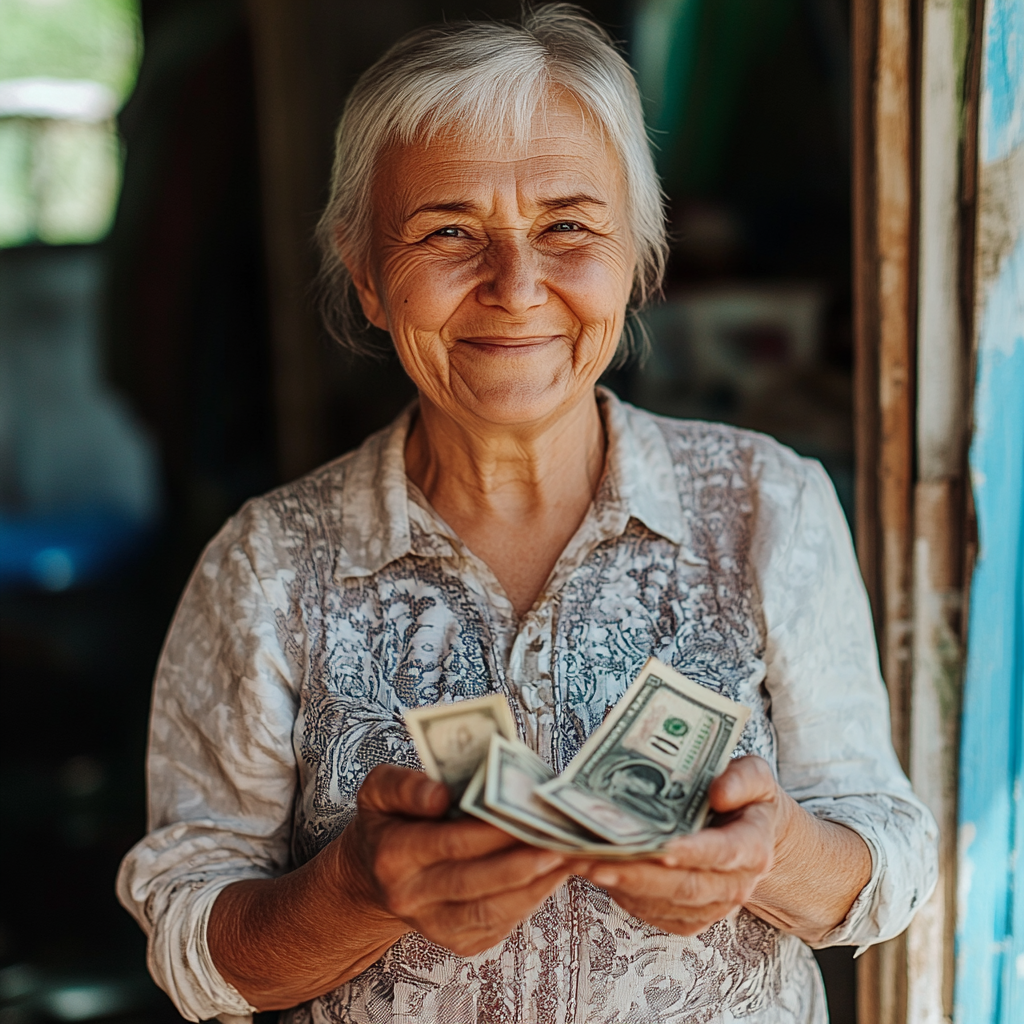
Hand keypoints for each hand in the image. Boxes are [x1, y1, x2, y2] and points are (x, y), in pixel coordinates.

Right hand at [336, 764, 576, 956]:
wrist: (374, 874)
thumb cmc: (388, 820)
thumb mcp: (380, 790)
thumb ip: (405, 786)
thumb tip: (440, 795)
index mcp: (392, 855)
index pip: (448, 843)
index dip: (490, 832)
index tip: (527, 814)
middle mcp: (409, 897)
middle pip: (473, 882)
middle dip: (521, 862)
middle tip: (561, 840)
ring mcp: (432, 925)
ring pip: (490, 911)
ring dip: (534, 886)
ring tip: (567, 858)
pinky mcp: (456, 942)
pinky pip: (498, 924)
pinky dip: (530, 901)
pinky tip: (552, 876)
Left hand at [576, 756, 788, 935]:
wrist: (750, 831)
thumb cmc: (746, 798)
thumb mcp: (754, 775)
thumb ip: (742, 779)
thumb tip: (719, 793)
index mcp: (753, 846)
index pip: (723, 853)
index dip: (692, 852)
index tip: (661, 848)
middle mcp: (734, 883)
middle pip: (686, 886)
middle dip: (639, 876)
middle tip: (599, 862)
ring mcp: (711, 904)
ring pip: (664, 903)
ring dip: (622, 886)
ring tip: (583, 864)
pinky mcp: (689, 916)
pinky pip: (654, 913)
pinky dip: (622, 895)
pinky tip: (594, 873)